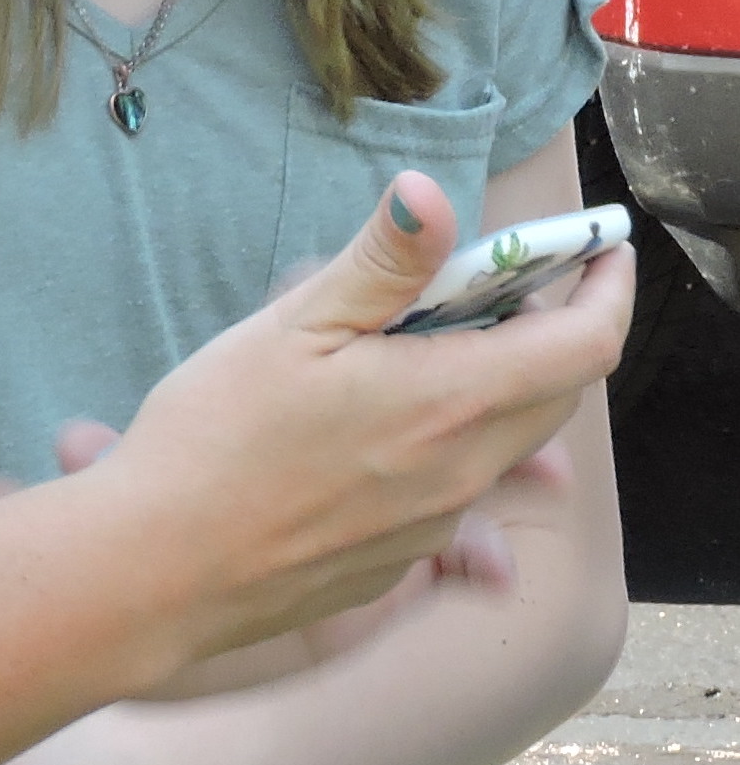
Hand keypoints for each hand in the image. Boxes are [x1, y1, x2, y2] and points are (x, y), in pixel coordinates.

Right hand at [90, 174, 629, 661]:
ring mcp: (434, 527)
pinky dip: (444, 446)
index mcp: (450, 401)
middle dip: (547, 330)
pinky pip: (454, 495)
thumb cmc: (213, 441)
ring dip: (492, 388)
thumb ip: (380, 263)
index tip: (599, 251)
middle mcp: (463, 472)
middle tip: (491, 286)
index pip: (586, 342)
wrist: (157, 571)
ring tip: (419, 350)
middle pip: (556, 392)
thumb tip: (433, 193)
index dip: (607, 288)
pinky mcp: (398, 563)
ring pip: (505, 445)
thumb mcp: (292, 328)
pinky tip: (367, 433)